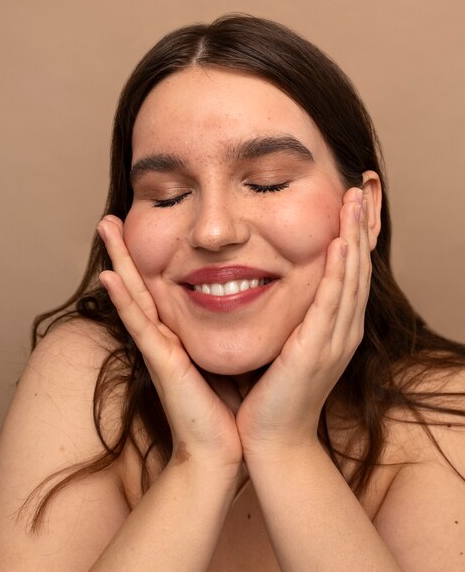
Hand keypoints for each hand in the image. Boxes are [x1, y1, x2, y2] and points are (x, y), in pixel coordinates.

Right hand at [97, 216, 242, 474]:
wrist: (222, 450)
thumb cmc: (226, 407)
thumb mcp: (225, 358)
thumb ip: (227, 333)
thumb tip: (246, 305)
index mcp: (178, 335)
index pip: (161, 288)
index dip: (148, 260)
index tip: (142, 229)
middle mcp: (163, 337)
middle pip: (140, 284)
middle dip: (124, 251)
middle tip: (109, 217)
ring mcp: (158, 348)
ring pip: (134, 296)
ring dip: (118, 261)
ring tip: (105, 227)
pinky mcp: (162, 363)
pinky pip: (140, 326)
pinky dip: (123, 301)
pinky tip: (109, 276)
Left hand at [236, 187, 370, 457]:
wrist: (271, 439)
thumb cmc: (273, 392)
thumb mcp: (288, 345)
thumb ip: (292, 316)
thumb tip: (276, 283)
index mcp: (335, 329)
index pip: (348, 274)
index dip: (352, 238)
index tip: (348, 204)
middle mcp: (341, 332)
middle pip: (356, 270)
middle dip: (358, 228)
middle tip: (357, 190)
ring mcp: (333, 342)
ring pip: (349, 281)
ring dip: (352, 239)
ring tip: (352, 203)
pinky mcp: (316, 352)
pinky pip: (330, 304)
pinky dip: (337, 273)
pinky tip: (339, 245)